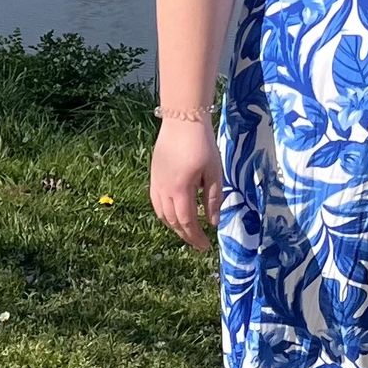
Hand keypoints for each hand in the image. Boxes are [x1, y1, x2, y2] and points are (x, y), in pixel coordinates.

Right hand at [149, 117, 222, 251]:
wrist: (182, 120)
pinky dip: (164, 214)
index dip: (196, 237)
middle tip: (198, 243)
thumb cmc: (202, 144)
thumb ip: (213, 199)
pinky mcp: (154, 175)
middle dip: (186, 235)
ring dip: (174, 226)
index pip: (187, 222)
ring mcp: (156, 182)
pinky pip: (156, 202)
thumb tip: (213, 223)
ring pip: (161, 213)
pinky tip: (172, 214)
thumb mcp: (214, 172)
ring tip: (187, 231)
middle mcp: (164, 190)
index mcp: (180, 191)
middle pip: (173, 221)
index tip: (205, 247)